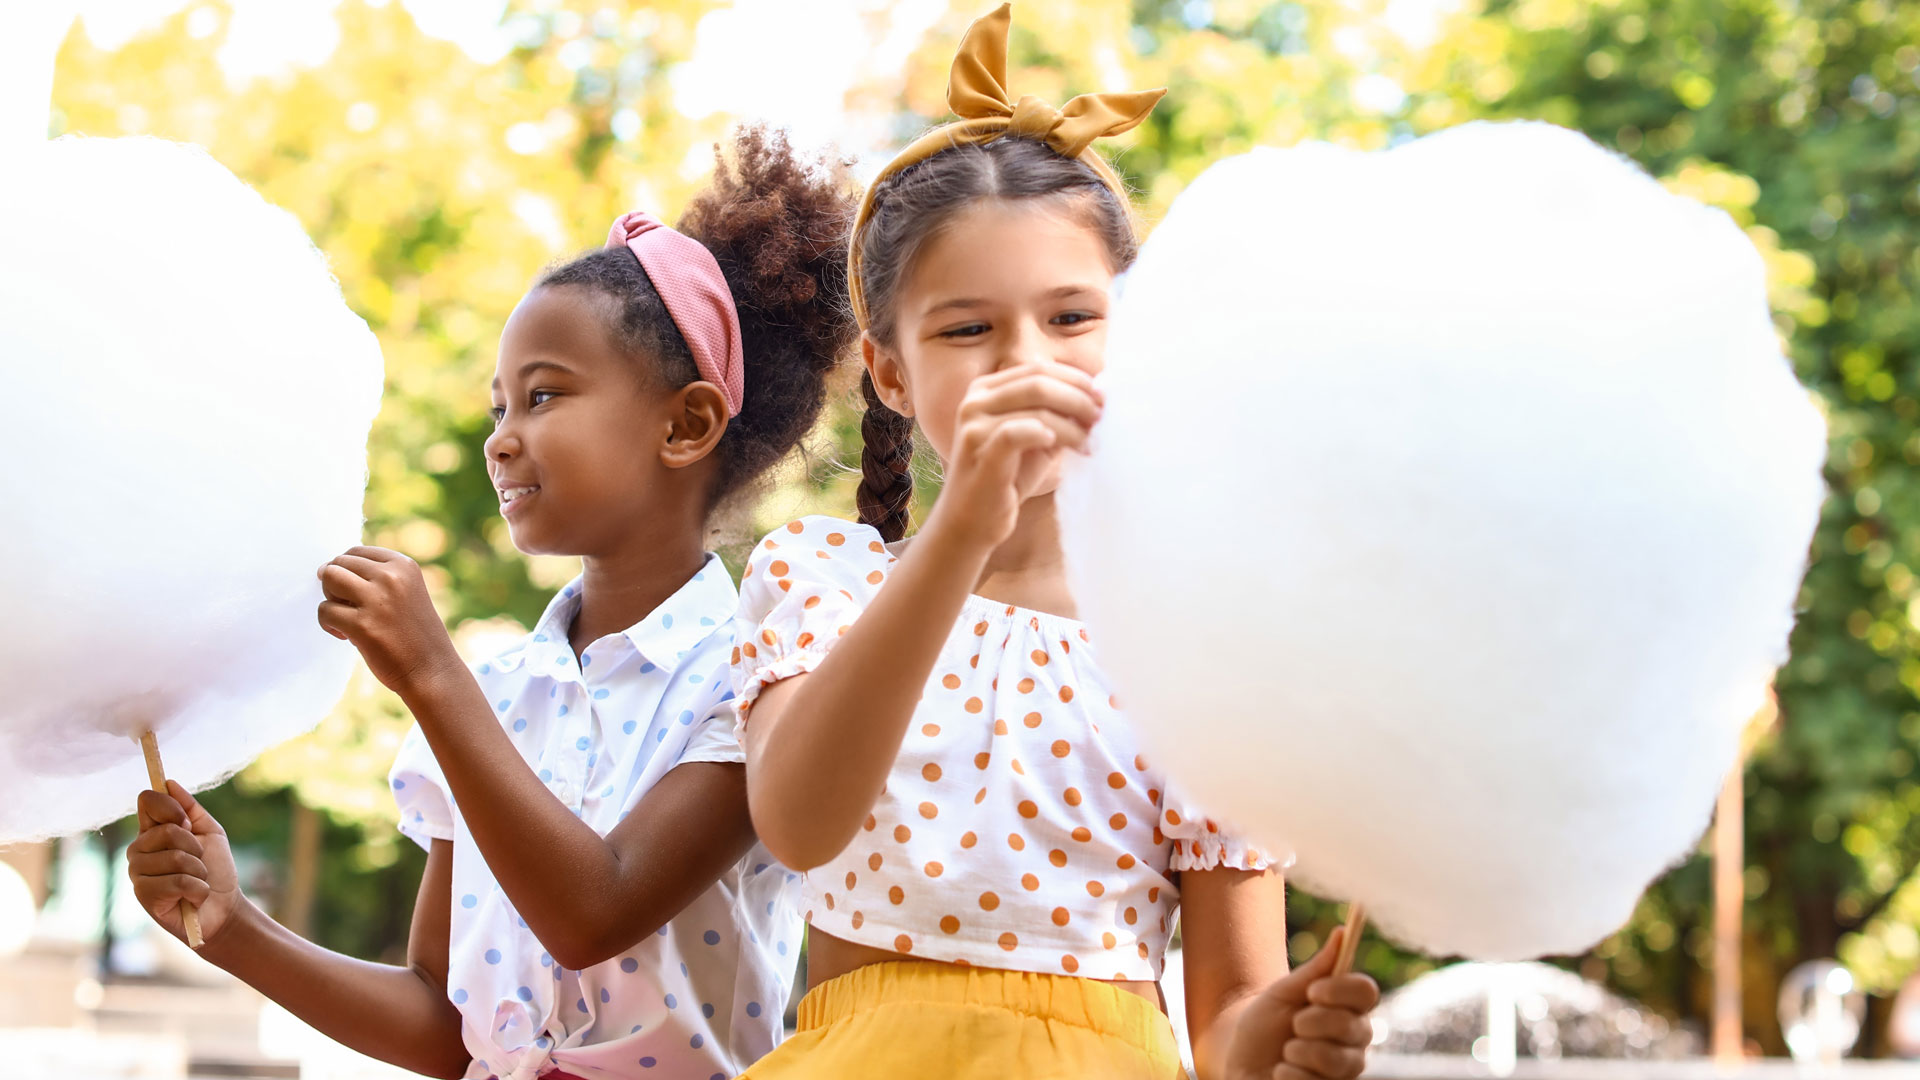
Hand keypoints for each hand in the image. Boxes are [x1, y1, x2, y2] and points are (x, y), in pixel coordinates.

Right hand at [128, 781, 241, 945]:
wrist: (223, 909)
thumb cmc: (215, 871)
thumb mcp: (209, 833)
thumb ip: (190, 808)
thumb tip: (168, 782)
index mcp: (152, 831)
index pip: (147, 801)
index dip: (171, 807)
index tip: (187, 822)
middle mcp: (139, 849)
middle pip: (167, 830)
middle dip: (195, 847)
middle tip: (198, 862)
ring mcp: (138, 873)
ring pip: (174, 857)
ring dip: (198, 871)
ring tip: (197, 882)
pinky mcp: (144, 895)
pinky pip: (177, 881)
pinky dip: (197, 889)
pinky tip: (193, 898)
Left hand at [317, 546, 461, 695]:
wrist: (433, 670)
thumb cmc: (415, 633)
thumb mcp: (406, 591)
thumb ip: (377, 576)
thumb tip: (326, 569)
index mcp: (404, 565)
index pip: (357, 551)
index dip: (347, 571)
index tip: (355, 593)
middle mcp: (391, 576)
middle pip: (339, 563)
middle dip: (336, 584)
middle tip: (349, 607)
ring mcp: (376, 600)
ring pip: (329, 578)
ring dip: (330, 598)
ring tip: (345, 617)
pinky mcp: (362, 625)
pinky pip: (325, 611)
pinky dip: (328, 624)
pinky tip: (346, 636)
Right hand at [925, 360, 1102, 551]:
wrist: (971, 521)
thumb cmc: (1006, 479)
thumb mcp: (1035, 439)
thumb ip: (1057, 414)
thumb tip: (1098, 395)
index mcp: (986, 389)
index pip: (1039, 368)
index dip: (1076, 380)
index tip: (1103, 399)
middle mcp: (974, 400)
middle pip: (1039, 382)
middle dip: (1078, 398)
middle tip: (1102, 418)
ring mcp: (973, 423)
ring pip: (1035, 407)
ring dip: (1071, 424)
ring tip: (1090, 442)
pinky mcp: (977, 449)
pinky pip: (1016, 432)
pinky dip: (1044, 433)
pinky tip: (1059, 445)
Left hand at [1225, 927, 1380, 1079]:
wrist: (1239, 1058)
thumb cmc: (1264, 1023)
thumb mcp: (1283, 993)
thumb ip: (1315, 969)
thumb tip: (1342, 932)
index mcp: (1348, 1009)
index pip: (1366, 992)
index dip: (1341, 990)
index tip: (1312, 991)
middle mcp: (1355, 1042)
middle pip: (1356, 1026)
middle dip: (1314, 1022)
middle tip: (1294, 1024)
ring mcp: (1345, 1071)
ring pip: (1338, 1060)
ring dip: (1301, 1051)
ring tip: (1286, 1051)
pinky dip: (1290, 1075)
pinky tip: (1281, 1073)